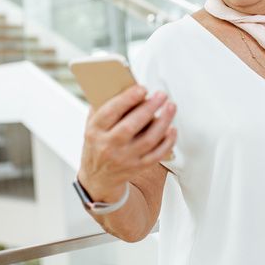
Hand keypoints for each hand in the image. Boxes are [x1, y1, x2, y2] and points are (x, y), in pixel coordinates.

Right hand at [78, 85, 176, 203]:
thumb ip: (104, 107)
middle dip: (148, 108)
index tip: (142, 88)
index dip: (127, 100)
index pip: (110, 113)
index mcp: (95, 131)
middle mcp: (108, 146)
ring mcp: (123, 159)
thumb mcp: (92, 126)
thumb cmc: (97, 144)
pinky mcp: (137, 167)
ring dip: (163, 122)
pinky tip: (172, 129)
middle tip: (161, 95)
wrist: (98, 179)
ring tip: (171, 106)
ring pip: (147, 140)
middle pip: (131, 126)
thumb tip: (125, 86)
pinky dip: (167, 142)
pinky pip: (156, 155)